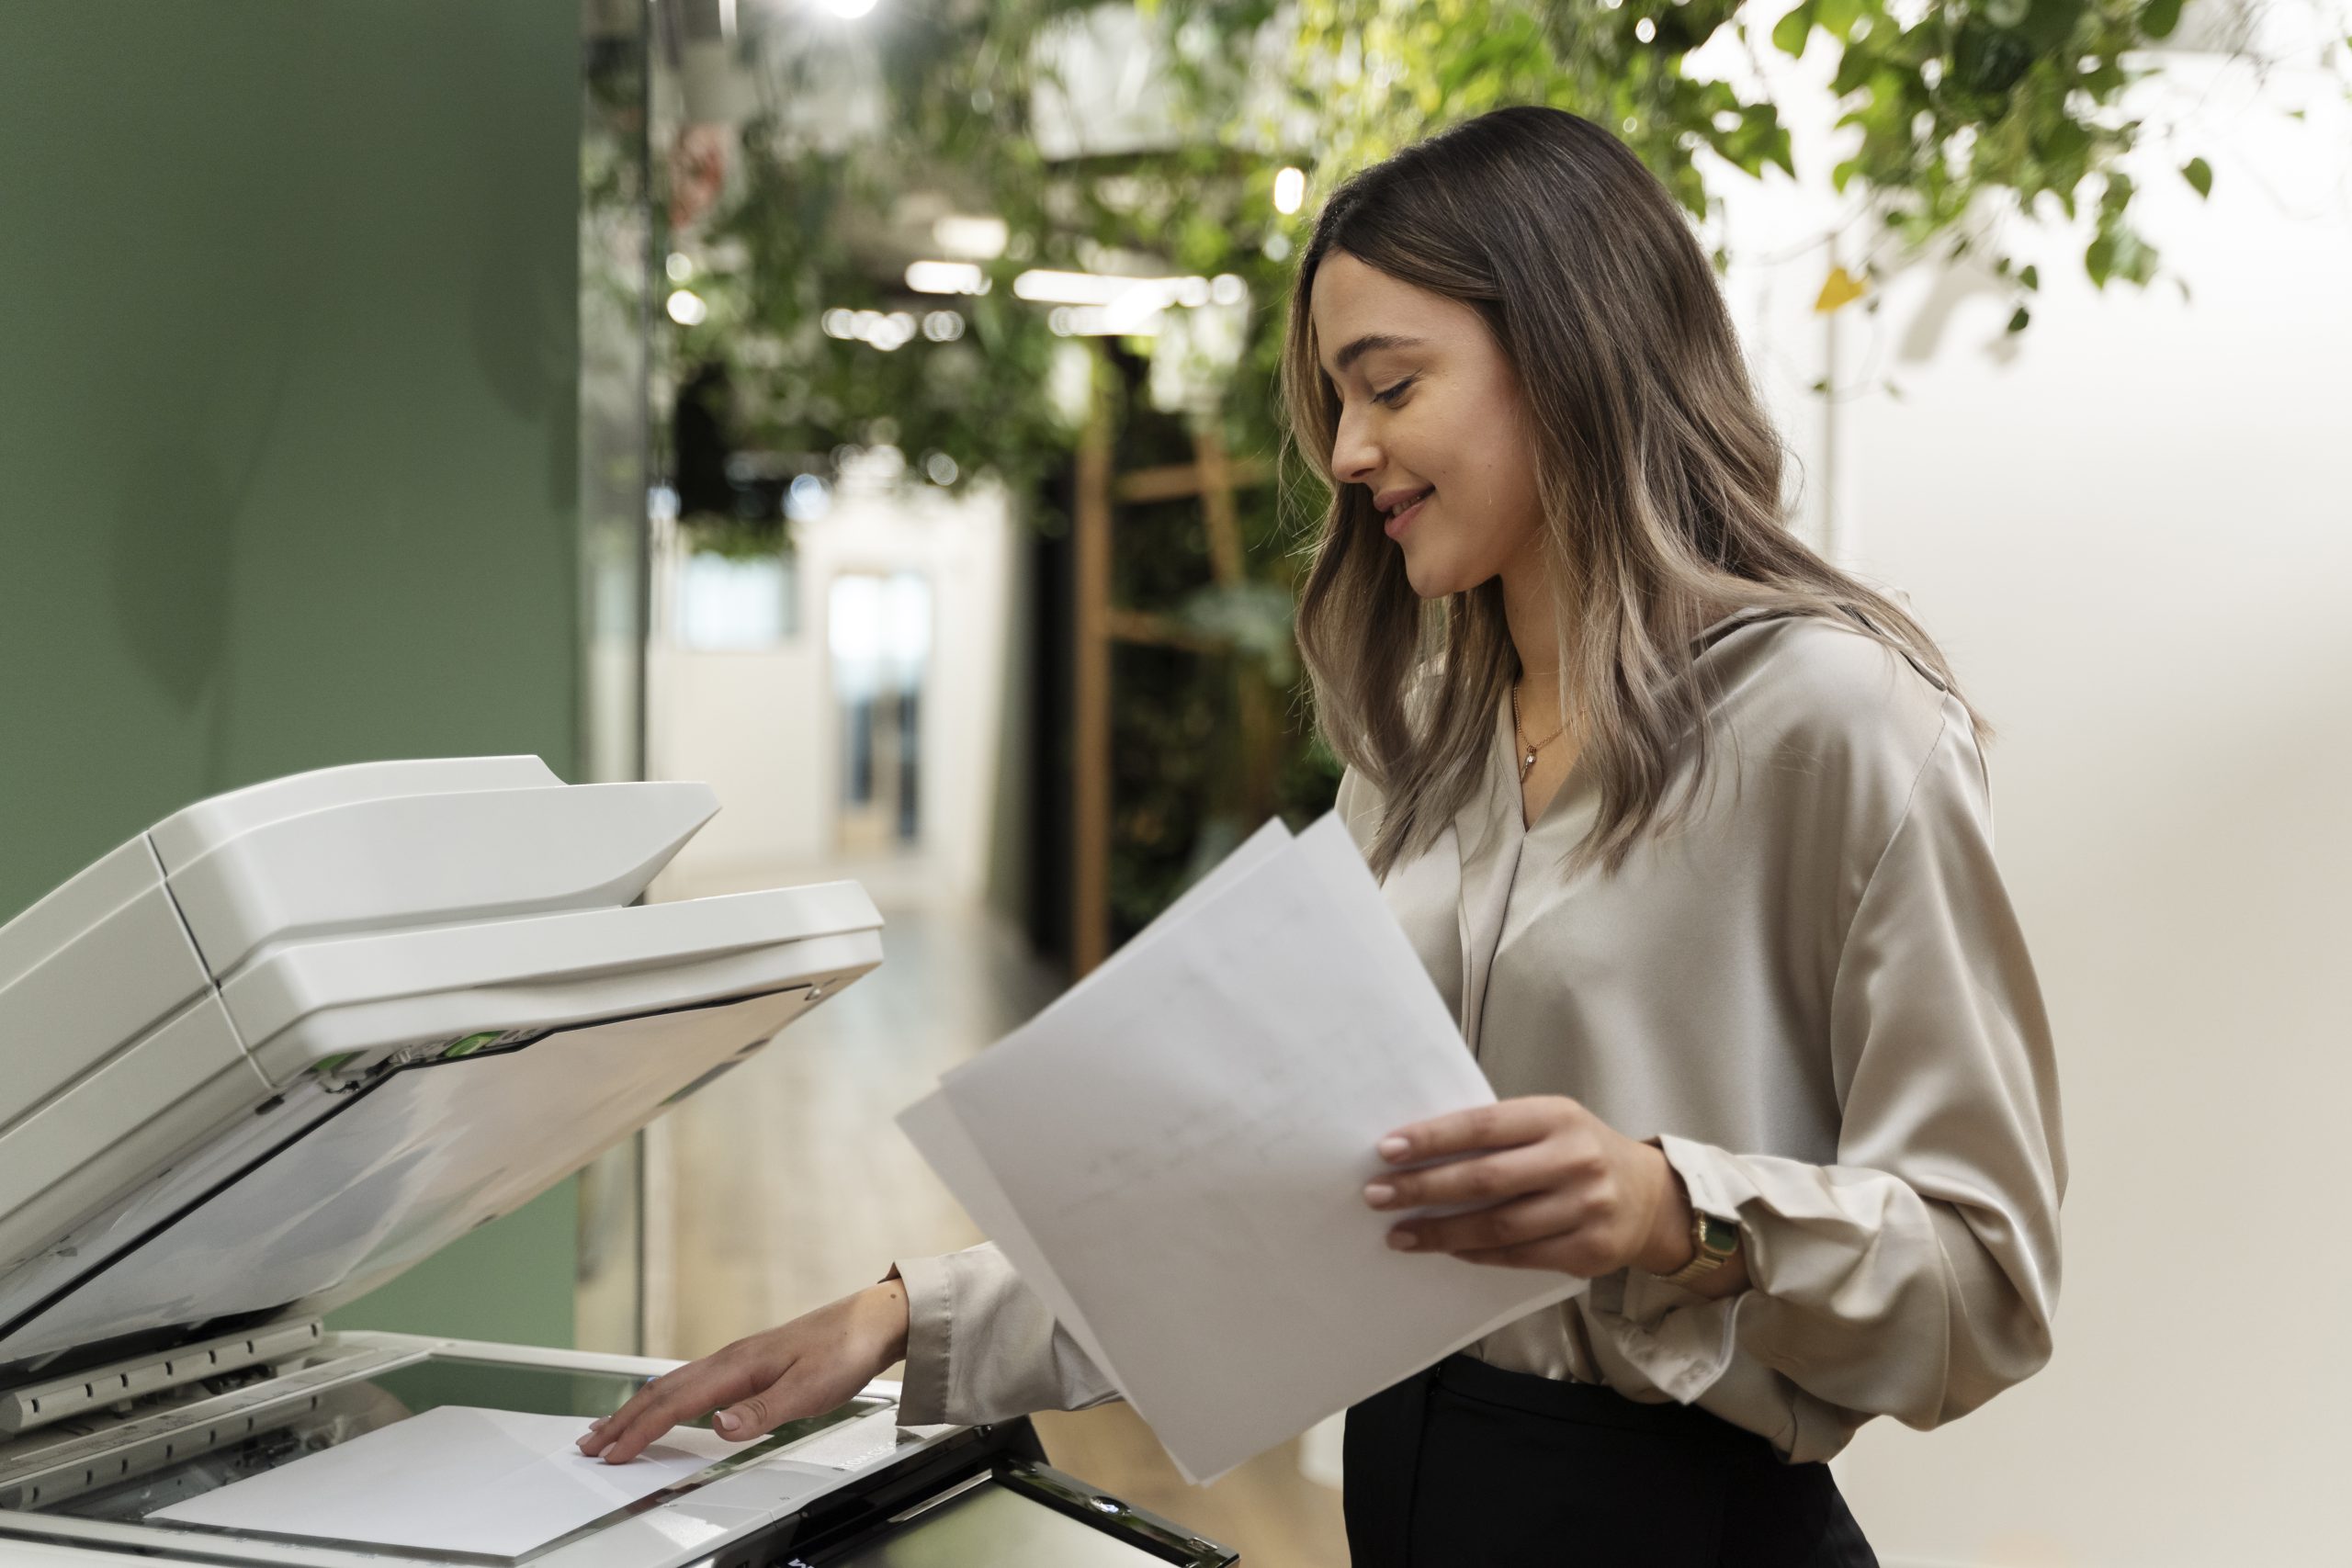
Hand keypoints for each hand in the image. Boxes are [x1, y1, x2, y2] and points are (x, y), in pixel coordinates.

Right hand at [577, 1280, 909, 1463]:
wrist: (873, 1320)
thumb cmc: (845, 1351)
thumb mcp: (810, 1391)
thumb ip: (763, 1411)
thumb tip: (718, 1426)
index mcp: (738, 1366)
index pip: (676, 1404)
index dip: (640, 1430)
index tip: (612, 1452)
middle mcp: (730, 1359)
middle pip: (663, 1391)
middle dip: (623, 1419)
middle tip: (590, 1443)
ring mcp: (737, 1358)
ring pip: (674, 1384)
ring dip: (638, 1408)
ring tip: (610, 1426)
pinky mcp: (749, 1361)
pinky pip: (692, 1381)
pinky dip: (665, 1397)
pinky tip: (664, 1404)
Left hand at [1365, 1096, 1722, 1285]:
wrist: (1650, 1197)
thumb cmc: (1580, 1152)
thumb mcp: (1549, 1124)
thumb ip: (1498, 1134)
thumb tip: (1419, 1151)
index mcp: (1557, 1117)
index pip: (1483, 1126)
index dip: (1432, 1139)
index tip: (1387, 1149)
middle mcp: (1574, 1160)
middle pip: (1485, 1179)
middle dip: (1422, 1188)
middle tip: (1377, 1195)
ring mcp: (1585, 1208)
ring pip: (1497, 1226)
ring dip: (1440, 1232)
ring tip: (1399, 1233)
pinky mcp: (1588, 1251)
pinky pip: (1517, 1256)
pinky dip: (1475, 1253)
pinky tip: (1445, 1248)